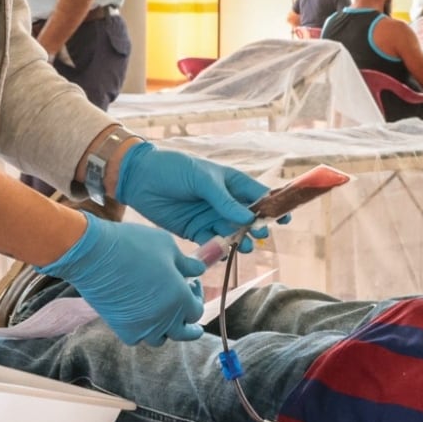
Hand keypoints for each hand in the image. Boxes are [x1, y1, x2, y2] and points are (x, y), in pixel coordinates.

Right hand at [41, 214, 207, 344]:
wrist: (94, 253)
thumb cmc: (133, 244)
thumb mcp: (167, 246)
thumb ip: (187, 263)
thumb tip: (199, 270)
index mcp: (180, 298)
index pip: (197, 310)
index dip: (197, 296)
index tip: (191, 283)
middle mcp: (164, 318)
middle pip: (184, 333)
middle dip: (191, 326)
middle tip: (193, 325)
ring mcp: (143, 327)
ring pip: (160, 339)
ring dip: (165, 329)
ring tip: (164, 317)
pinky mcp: (122, 328)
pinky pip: (137, 339)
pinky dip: (142, 332)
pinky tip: (141, 318)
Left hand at [116, 141, 270, 247]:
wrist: (139, 178)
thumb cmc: (174, 168)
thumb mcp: (202, 179)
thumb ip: (224, 200)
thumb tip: (248, 218)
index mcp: (231, 182)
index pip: (258, 195)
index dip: (272, 207)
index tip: (283, 219)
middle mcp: (224, 201)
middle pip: (248, 218)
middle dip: (256, 228)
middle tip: (259, 235)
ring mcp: (210, 217)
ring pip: (232, 233)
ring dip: (240, 240)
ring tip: (244, 247)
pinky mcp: (195, 231)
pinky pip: (212, 243)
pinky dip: (219, 249)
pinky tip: (223, 252)